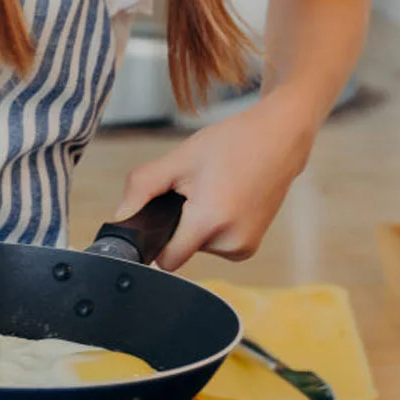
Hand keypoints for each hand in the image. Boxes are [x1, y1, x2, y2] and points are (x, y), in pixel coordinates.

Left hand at [110, 90, 317, 272]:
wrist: (279, 139)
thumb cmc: (232, 144)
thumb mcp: (179, 159)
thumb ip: (142, 188)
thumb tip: (120, 219)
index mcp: (210, 221)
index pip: (166, 260)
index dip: (155, 241)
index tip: (155, 220)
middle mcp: (231, 243)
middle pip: (182, 249)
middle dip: (179, 223)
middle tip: (193, 189)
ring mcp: (244, 248)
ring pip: (199, 247)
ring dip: (198, 224)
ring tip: (213, 189)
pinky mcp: (251, 247)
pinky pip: (216, 244)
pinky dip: (214, 226)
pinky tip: (225, 199)